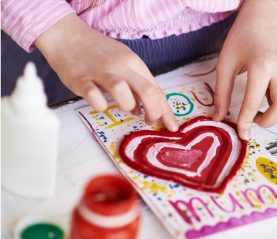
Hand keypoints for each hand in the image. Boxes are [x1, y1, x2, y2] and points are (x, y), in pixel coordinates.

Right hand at [35, 14, 177, 130]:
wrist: (66, 36)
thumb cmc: (98, 53)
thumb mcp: (123, 63)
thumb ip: (136, 85)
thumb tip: (144, 110)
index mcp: (133, 62)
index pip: (156, 89)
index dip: (166, 111)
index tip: (171, 126)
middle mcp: (120, 66)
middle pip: (147, 90)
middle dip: (154, 112)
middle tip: (150, 121)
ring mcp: (100, 72)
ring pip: (122, 91)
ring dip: (129, 105)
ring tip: (125, 107)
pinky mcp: (80, 79)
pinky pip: (94, 97)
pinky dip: (100, 105)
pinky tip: (100, 104)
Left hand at [213, 0, 276, 139]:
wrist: (264, 19)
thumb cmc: (242, 39)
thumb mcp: (225, 64)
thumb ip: (221, 93)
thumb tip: (218, 117)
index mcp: (261, 65)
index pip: (253, 103)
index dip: (246, 122)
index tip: (242, 133)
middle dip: (267, 121)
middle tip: (254, 118)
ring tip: (264, 98)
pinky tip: (275, 91)